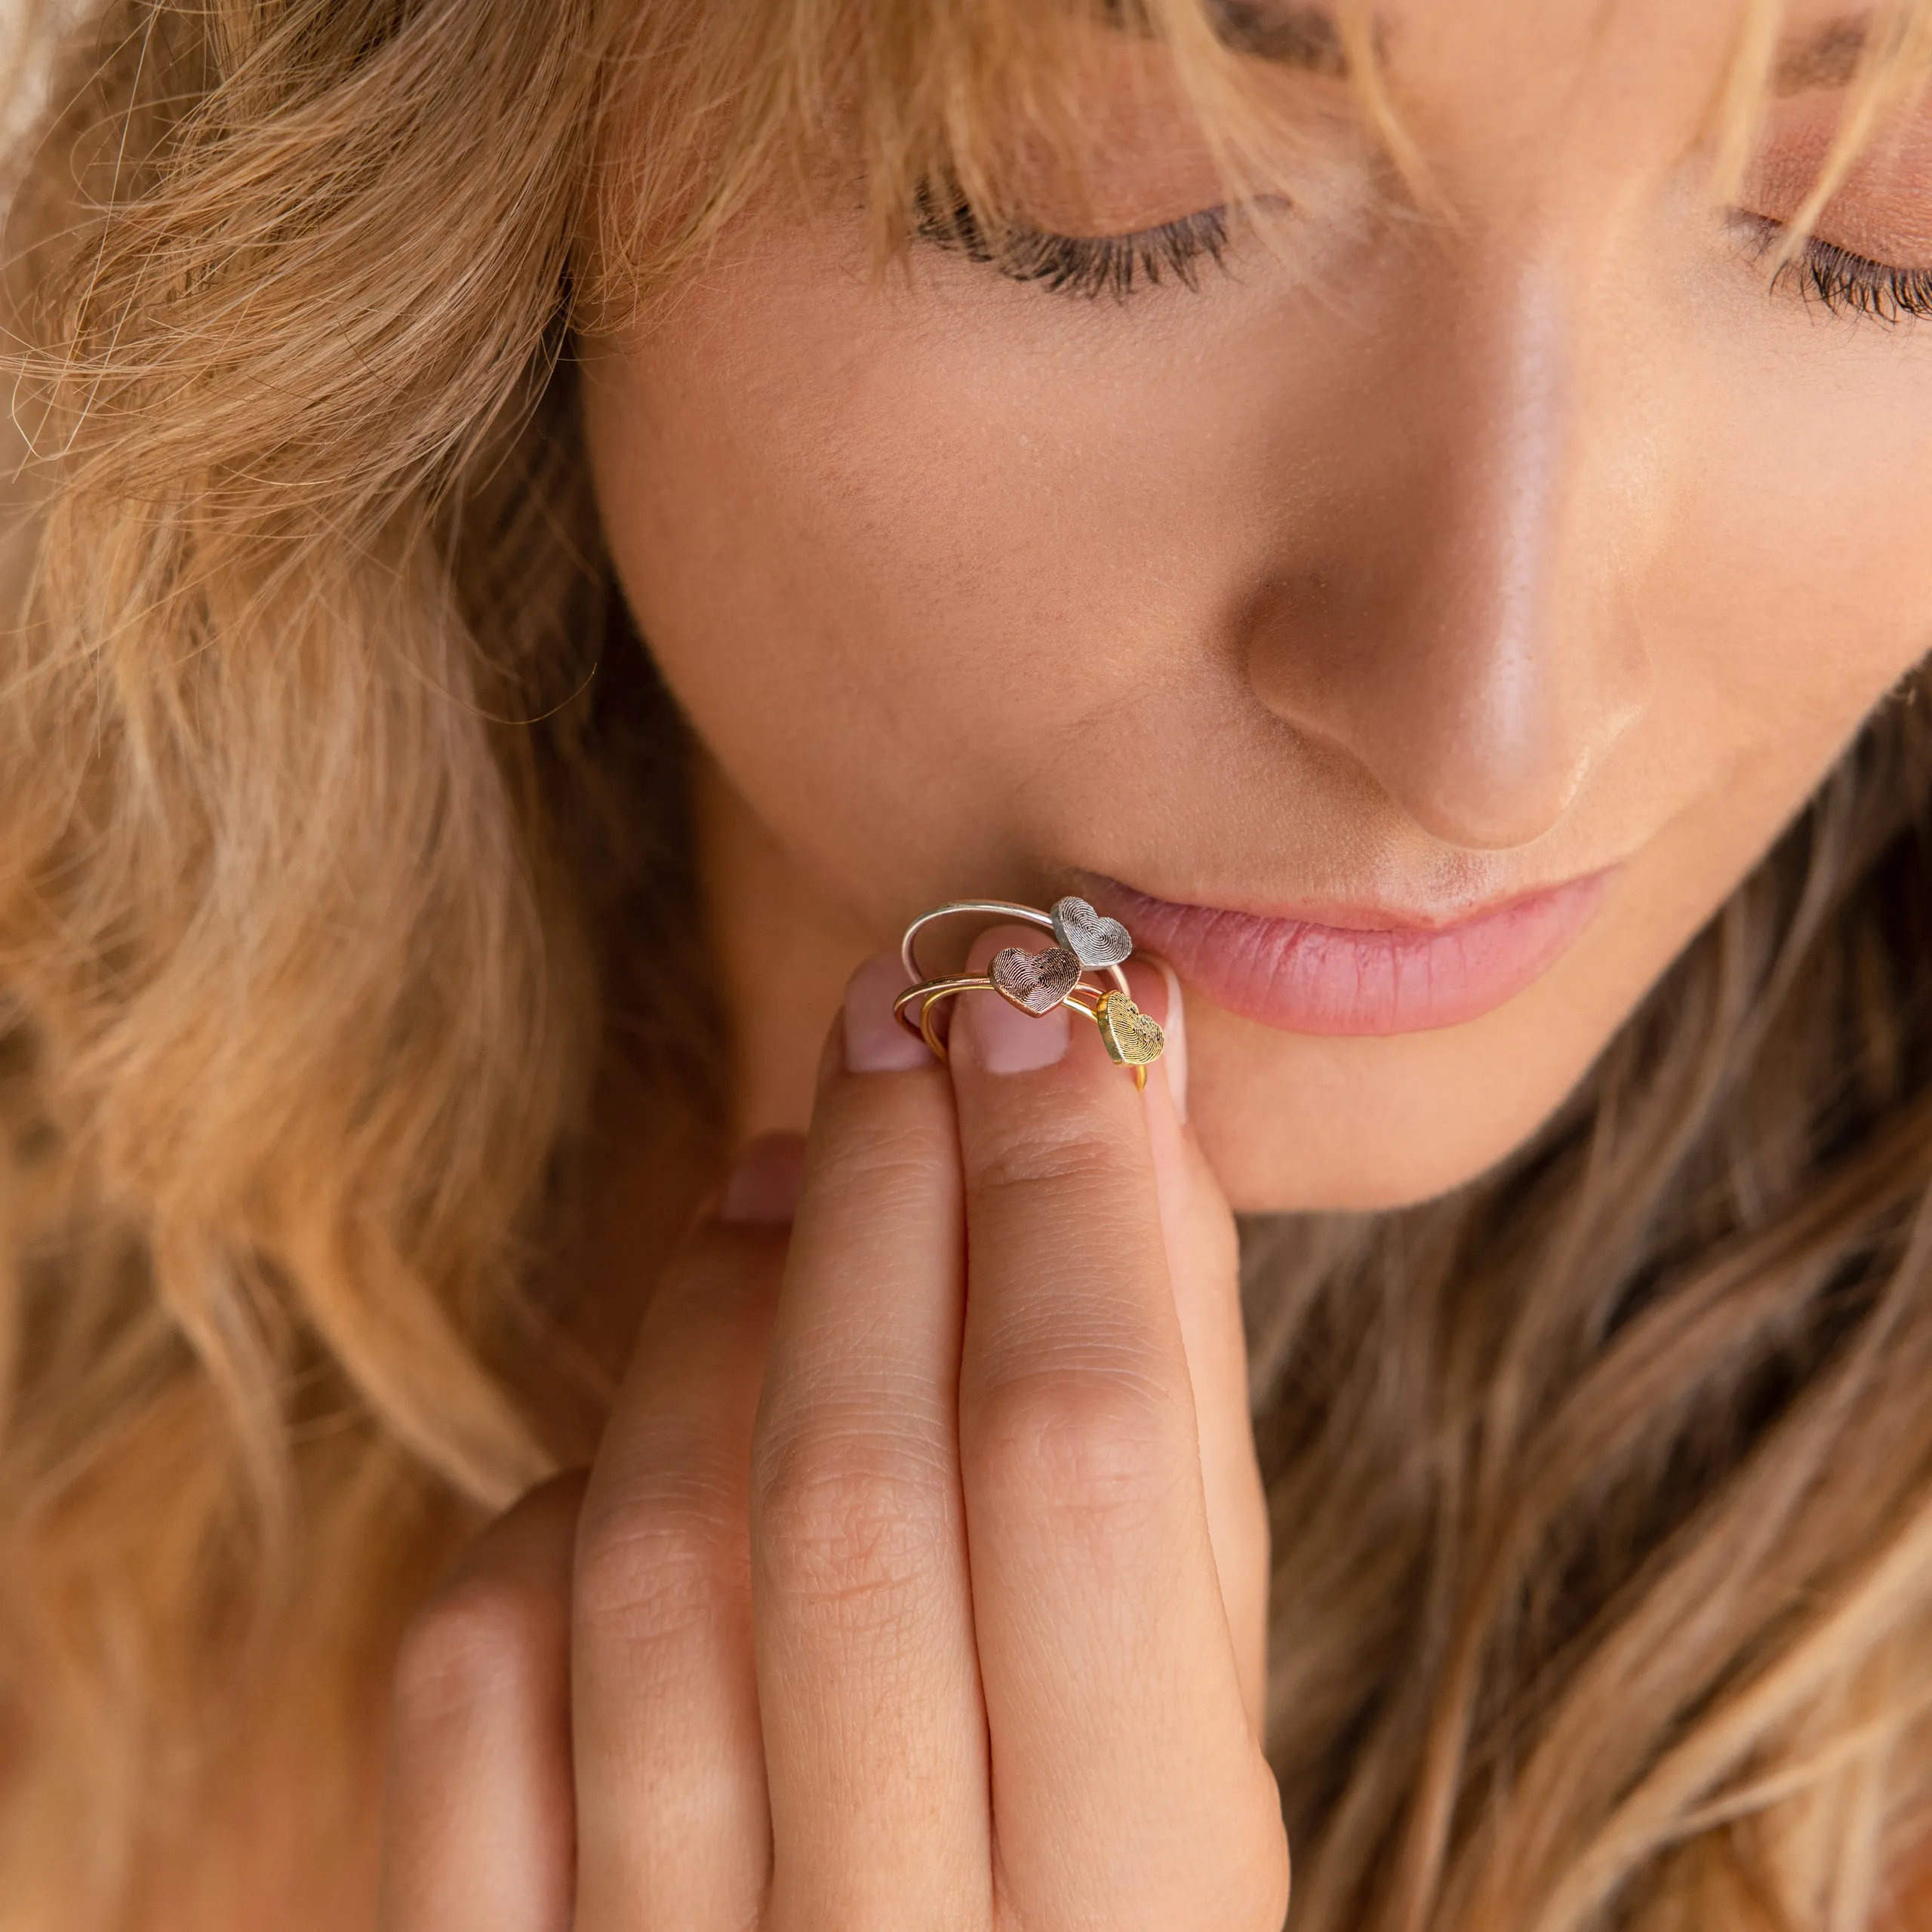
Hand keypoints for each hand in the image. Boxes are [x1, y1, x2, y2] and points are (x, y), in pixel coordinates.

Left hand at [375, 937, 1287, 1930]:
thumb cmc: (1079, 1908)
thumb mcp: (1191, 1733)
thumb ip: (1174, 1447)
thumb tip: (1139, 1103)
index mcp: (1132, 1920)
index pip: (1084, 1470)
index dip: (1063, 1199)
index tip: (1044, 1006)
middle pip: (853, 1488)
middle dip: (889, 1193)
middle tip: (903, 1011)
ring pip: (647, 1559)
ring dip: (720, 1301)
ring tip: (789, 1171)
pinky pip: (475, 1680)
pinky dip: (556, 1506)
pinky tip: (652, 1438)